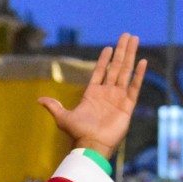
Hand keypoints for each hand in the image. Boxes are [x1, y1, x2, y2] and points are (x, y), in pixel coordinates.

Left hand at [38, 33, 145, 155]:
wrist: (92, 146)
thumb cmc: (78, 133)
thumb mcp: (63, 118)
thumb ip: (54, 106)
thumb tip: (39, 99)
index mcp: (92, 93)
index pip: (100, 71)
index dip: (104, 59)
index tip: (109, 47)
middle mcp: (107, 93)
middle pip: (116, 67)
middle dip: (121, 51)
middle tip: (127, 35)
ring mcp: (118, 98)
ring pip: (126, 72)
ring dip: (130, 55)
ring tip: (135, 40)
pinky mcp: (128, 105)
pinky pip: (135, 87)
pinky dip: (139, 74)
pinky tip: (143, 62)